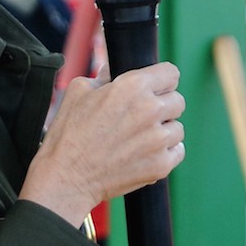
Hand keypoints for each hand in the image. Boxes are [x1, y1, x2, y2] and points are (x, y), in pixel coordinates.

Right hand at [21, 62, 185, 226]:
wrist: (66, 177)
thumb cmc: (68, 133)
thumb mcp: (79, 91)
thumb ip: (103, 75)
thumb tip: (114, 69)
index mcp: (132, 86)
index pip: (171, 73)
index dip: (161, 79)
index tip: (155, 88)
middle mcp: (150, 110)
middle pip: (178, 100)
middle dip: (162, 105)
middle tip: (141, 116)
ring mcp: (158, 140)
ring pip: (177, 127)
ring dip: (163, 130)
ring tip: (139, 138)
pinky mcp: (161, 165)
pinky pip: (177, 151)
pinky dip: (164, 152)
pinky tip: (143, 153)